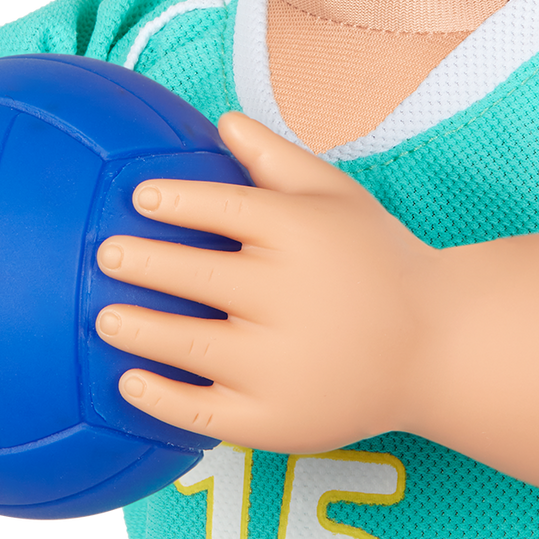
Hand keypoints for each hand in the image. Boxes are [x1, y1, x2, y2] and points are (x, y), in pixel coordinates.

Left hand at [93, 112, 438, 454]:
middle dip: (144, 262)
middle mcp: (289, 297)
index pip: (225, 210)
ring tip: (103, 314)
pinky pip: (201, 410)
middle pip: (197, 276)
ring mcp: (280, 364)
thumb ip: (276, 158)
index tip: (140, 197)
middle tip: (105, 253)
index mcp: (303, 235)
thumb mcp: (337, 195)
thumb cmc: (377, 258)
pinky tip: (127, 380)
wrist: (436, 346)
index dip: (177, 201)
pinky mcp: (275, 419)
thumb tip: (221, 119)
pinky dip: (159, 398)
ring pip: (189, 344)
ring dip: (138, 328)